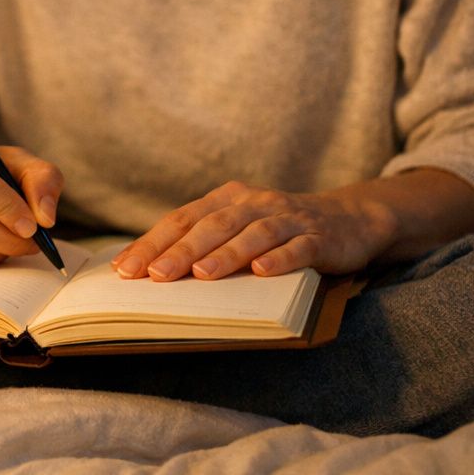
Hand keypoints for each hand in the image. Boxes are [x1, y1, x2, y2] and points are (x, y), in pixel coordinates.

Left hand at [112, 180, 396, 280]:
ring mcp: (288, 219)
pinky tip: (262, 272)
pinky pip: (297, 247)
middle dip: (181, 251)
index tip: (124, 269)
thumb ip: (202, 243)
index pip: (182, 220)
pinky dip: (279, 259)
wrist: (349, 220)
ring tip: (202, 275)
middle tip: (155, 275)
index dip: (152, 243)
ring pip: (252, 234)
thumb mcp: (238, 229)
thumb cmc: (278, 231)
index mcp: (227, 200)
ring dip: (226, 254)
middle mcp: (254, 204)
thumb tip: (150, 271)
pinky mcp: (319, 237)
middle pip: (212, 226)